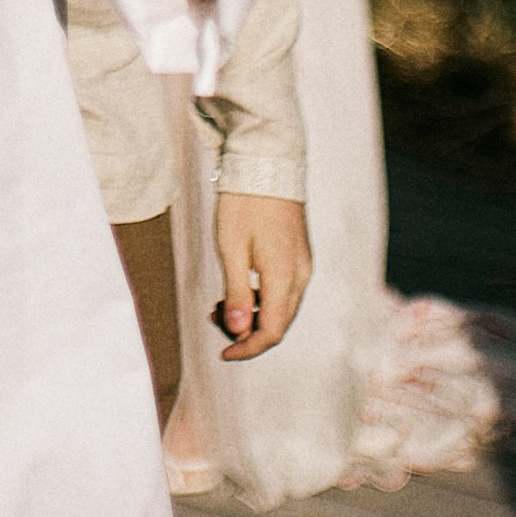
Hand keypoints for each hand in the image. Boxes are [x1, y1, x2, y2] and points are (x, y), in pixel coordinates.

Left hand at [213, 192, 310, 360]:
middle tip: (213, 319)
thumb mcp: (230, 248)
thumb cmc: (243, 202)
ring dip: (252, 314)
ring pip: (280, 307)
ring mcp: (302, 264)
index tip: (223, 354)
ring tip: (218, 303)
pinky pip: (283, 289)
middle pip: (278, 322)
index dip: (248, 349)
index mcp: (284, 276)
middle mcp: (300, 274)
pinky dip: (260, 297)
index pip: (272, 331)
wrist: (266, 162)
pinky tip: (237, 286)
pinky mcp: (298, 254)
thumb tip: (239, 332)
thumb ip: (235, 293)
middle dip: (246, 332)